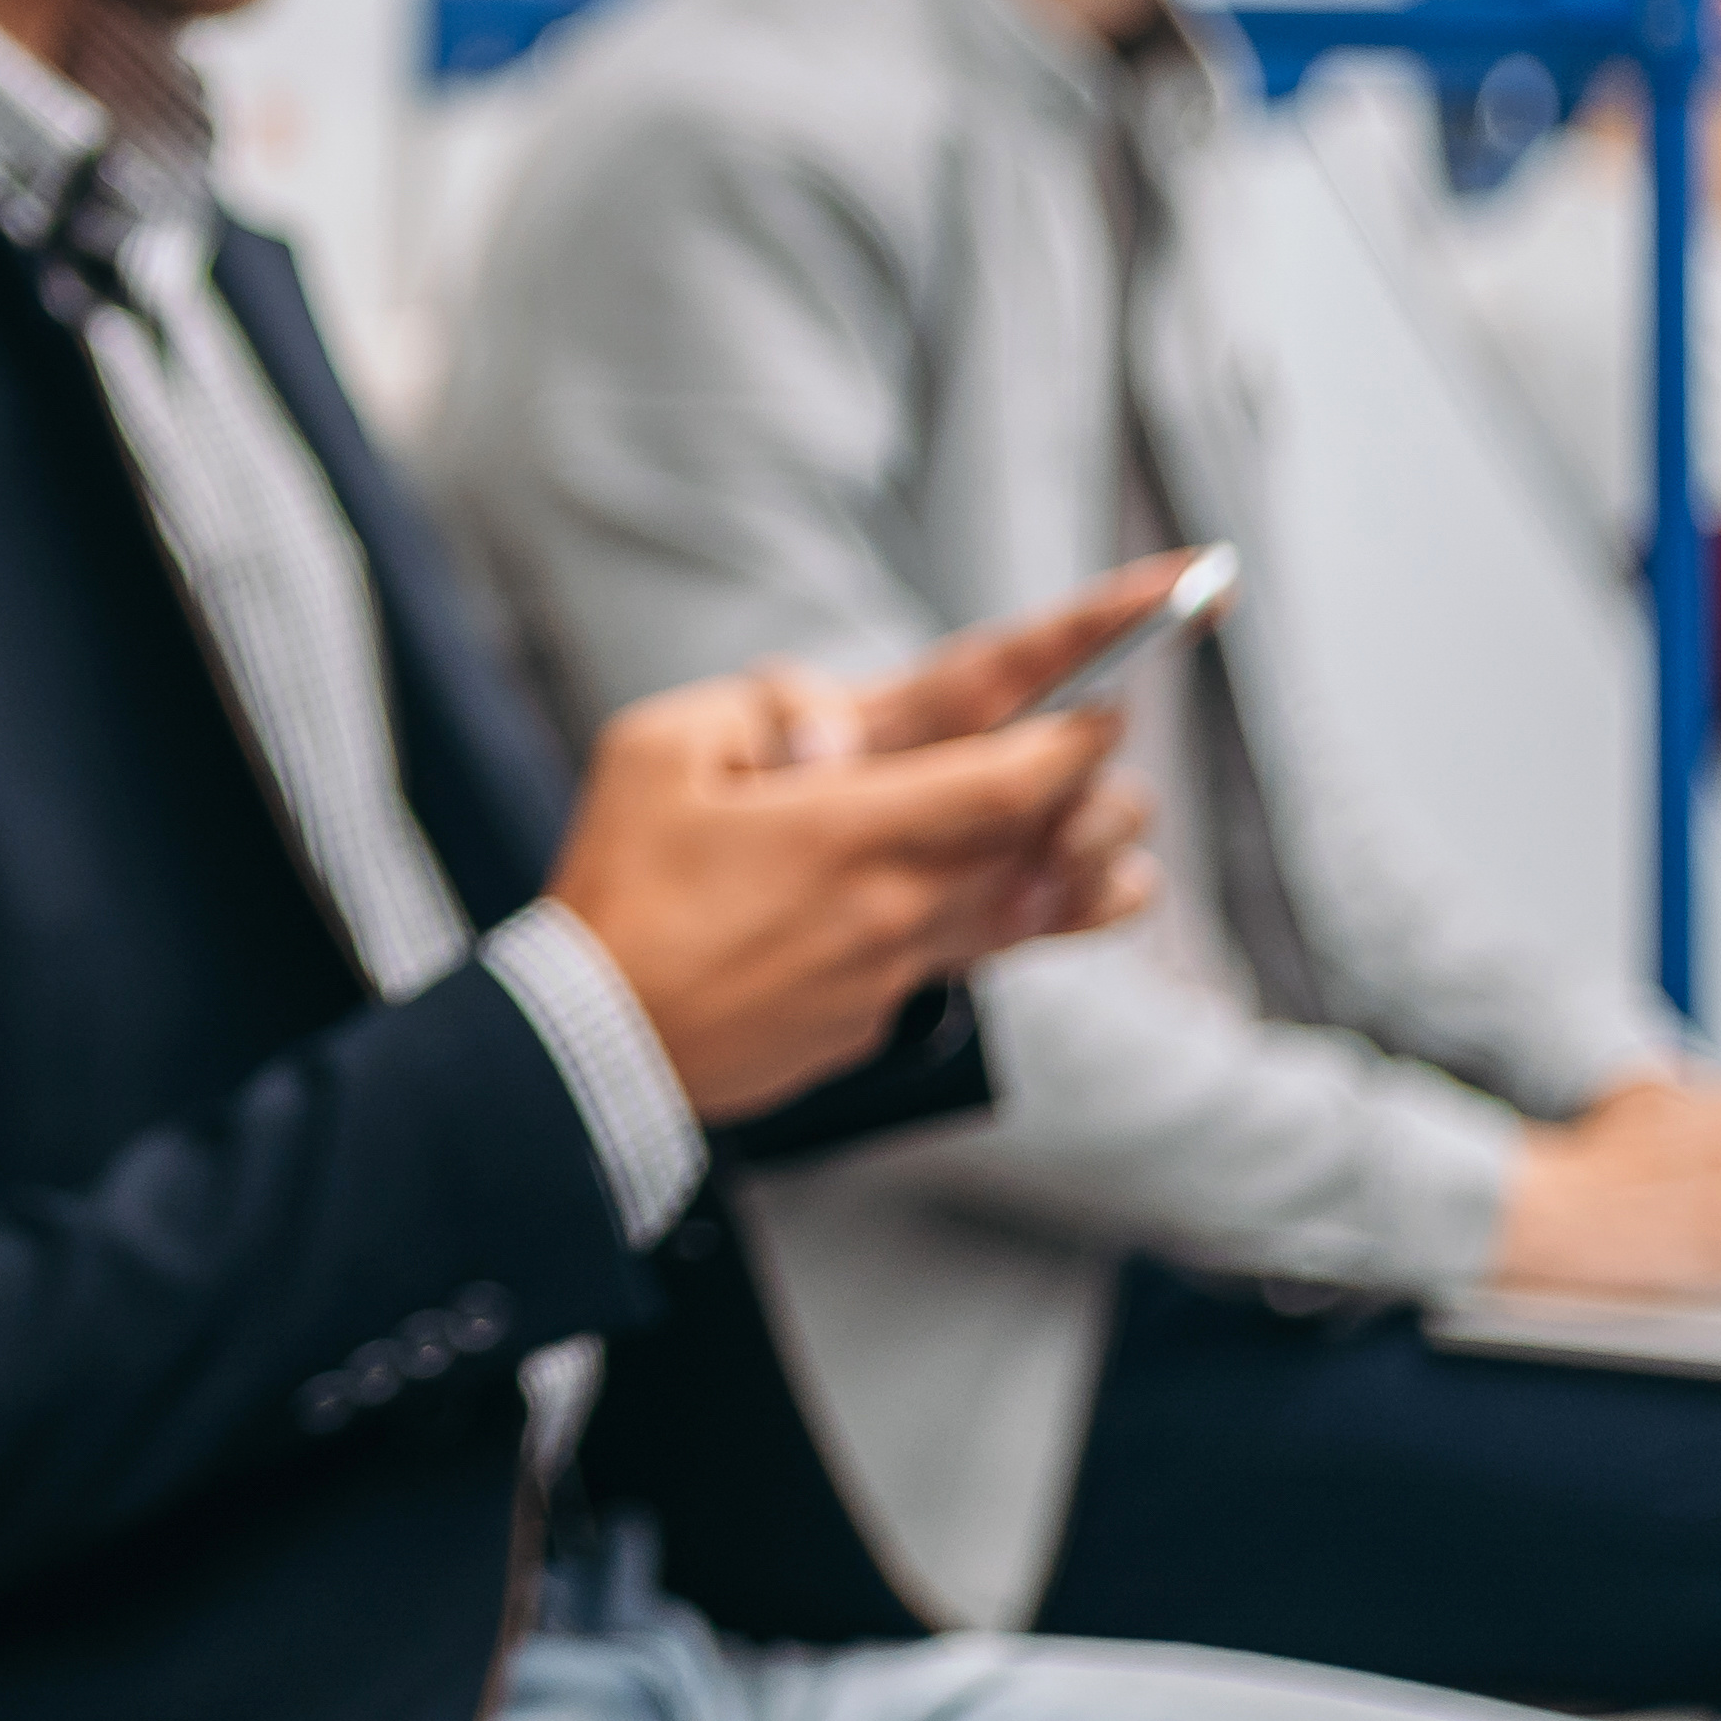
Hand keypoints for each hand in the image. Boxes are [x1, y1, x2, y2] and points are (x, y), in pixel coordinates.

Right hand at [555, 586, 1173, 1122]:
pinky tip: (1061, 902)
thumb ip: (768, 706)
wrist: (593, 1044)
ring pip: (1033, 910)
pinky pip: (972, 959)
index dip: (1082, 719)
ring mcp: (896, 968)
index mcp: (851, 824)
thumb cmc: (617, 885)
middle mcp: (896, 901)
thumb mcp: (659, 747)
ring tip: (1125, 836)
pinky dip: (1025, 921)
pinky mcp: (879, 1017)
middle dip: (1098, 786)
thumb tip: (843, 727)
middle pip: (1050, 842)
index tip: (1126, 676)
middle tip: (1117, 748)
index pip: (1015, 768)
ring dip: (1089, 864)